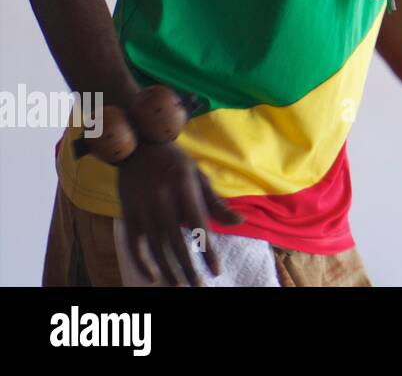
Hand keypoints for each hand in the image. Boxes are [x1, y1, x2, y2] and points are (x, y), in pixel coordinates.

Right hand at [116, 141, 243, 285]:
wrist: (138, 148)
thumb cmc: (176, 164)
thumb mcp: (199, 177)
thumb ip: (216, 203)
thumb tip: (240, 222)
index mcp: (184, 188)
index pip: (199, 226)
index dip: (207, 251)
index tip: (216, 271)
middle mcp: (162, 200)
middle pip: (176, 243)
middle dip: (188, 268)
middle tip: (199, 285)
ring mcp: (142, 209)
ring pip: (155, 248)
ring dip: (168, 270)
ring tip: (181, 285)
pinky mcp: (128, 215)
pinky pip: (133, 245)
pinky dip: (141, 263)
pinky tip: (154, 277)